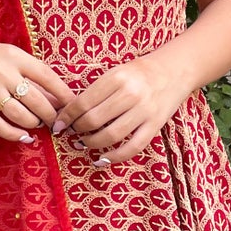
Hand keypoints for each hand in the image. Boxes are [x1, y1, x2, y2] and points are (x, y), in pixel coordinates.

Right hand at [0, 35, 74, 144]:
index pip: (47, 76)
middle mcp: (3, 72)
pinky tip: (23, 137)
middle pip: (36, 100)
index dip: (63, 94)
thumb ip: (31, 75)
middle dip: (50, 115)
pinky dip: (14, 134)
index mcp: (15, 56)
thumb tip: (57, 99)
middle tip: (56, 122)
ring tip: (37, 124)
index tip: (73, 106)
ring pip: (19, 115)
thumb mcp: (10, 56)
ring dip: (33, 124)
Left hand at [55, 51, 191, 165]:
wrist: (173, 71)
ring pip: (111, 136)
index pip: (83, 102)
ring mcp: (144, 111)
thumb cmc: (138, 72)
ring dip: (91, 143)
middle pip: (94, 120)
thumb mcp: (115, 72)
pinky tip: (101, 159)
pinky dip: (114, 157)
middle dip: (77, 130)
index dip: (66, 117)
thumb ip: (95, 90)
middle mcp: (130, 94)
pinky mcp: (155, 125)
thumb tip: (68, 113)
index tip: (58, 125)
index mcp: (116, 78)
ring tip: (83, 143)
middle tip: (71, 133)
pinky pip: (132, 147)